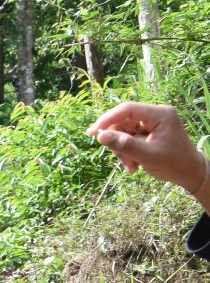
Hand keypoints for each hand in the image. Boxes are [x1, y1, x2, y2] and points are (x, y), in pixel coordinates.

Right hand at [89, 101, 209, 200]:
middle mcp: (155, 115)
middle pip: (123, 122)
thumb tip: (99, 135)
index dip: (107, 119)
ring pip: (123, 132)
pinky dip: (127, 152)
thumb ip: (124, 145)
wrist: (190, 173)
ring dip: (122, 150)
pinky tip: (133, 165)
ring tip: (131, 166)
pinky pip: (129, 138)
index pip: (127, 109)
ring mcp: (152, 124)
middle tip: (121, 159)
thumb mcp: (148, 156)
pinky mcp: (148, 132)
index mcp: (159, 115)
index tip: (92, 133)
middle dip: (118, 141)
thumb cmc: (173, 164)